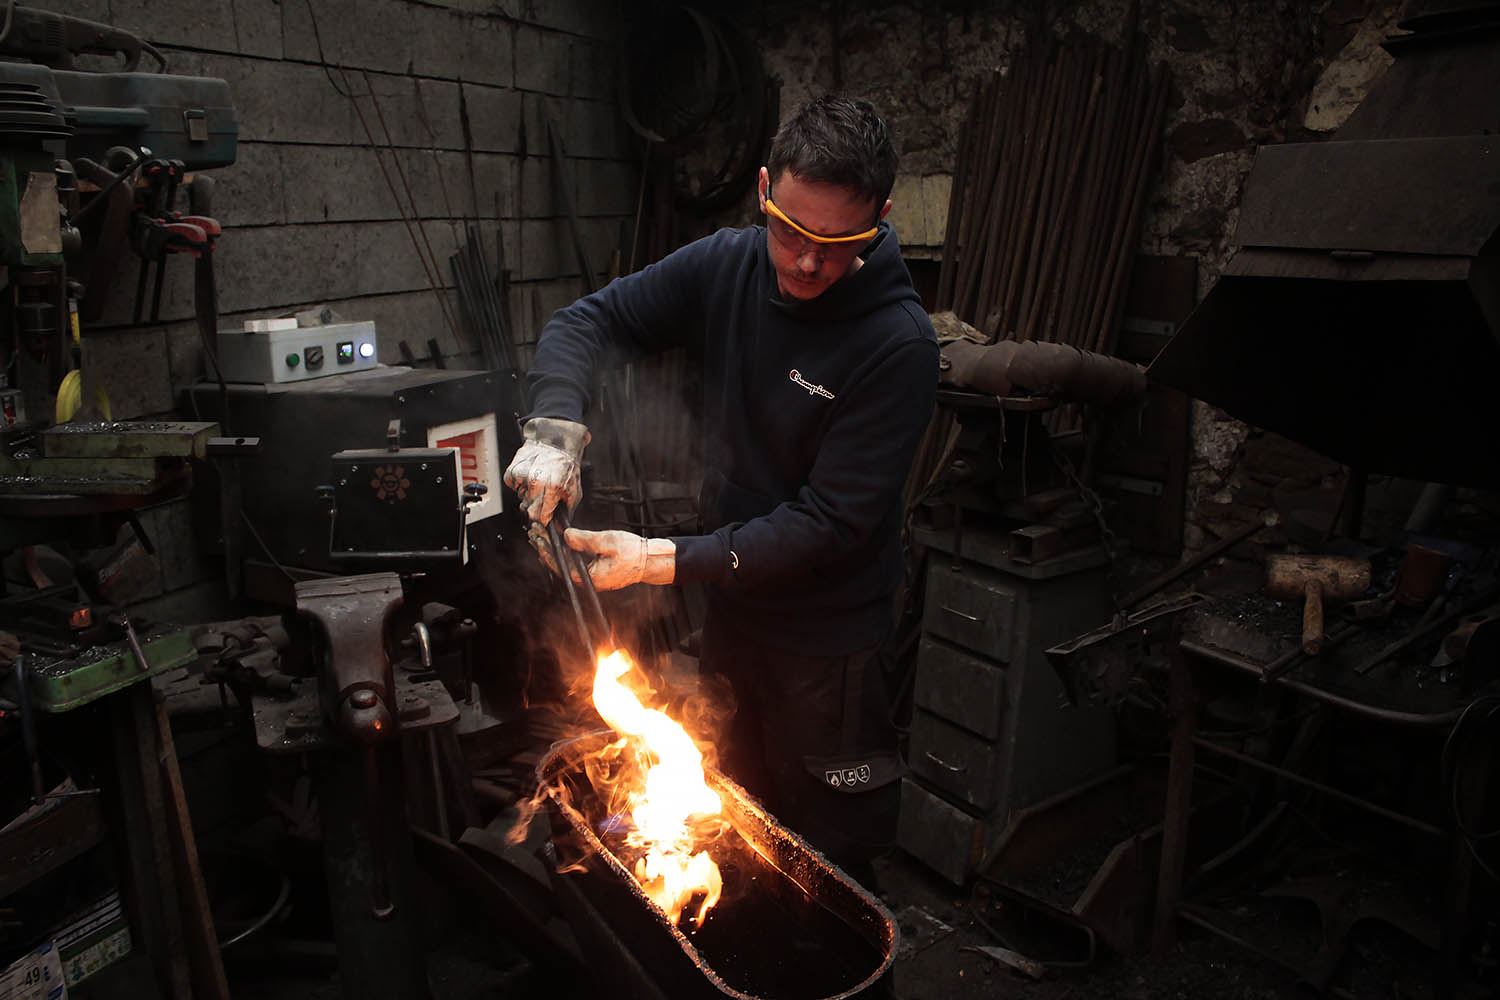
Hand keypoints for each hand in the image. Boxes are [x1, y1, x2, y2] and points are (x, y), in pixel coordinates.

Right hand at [502, 417, 589, 524]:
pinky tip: (531, 476)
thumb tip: (559, 528)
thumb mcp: (574, 489)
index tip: (544, 523)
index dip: (542, 522)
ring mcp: (521, 476)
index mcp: (552, 487)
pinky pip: (514, 488)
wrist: (554, 440)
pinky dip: (521, 486)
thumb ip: (567, 511)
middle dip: (536, 511)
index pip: (540, 517)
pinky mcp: (511, 472)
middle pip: (528, 511)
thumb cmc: (566, 464)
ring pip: (521, 500)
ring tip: (540, 484)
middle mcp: (535, 482)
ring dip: (529, 497)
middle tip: (544, 501)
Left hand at [543, 527, 675, 590]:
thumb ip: (585, 540)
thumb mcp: (608, 541)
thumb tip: (566, 536)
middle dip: (546, 549)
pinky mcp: (595, 571)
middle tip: (535, 533)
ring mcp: (591, 577)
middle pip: (560, 565)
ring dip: (554, 549)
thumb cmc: (633, 552)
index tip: (538, 538)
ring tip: (542, 534)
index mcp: (590, 578)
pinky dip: (565, 550)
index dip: (546, 551)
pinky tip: (559, 539)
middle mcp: (588, 580)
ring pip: (566, 563)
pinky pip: (575, 562)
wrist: (649, 560)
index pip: (560, 566)